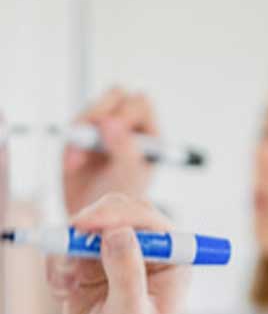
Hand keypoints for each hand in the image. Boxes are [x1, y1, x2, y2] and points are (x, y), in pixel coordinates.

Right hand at [47, 193, 199, 313]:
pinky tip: (61, 293)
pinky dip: (56, 266)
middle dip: (86, 227)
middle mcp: (147, 253)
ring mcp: (116, 258)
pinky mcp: (89, 268)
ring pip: (84, 230)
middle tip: (65, 248)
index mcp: (172, 260)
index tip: (85, 228)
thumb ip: (126, 273)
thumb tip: (117, 232)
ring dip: (66, 252)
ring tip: (65, 286)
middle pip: (114, 213)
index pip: (145, 219)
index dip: (114, 215)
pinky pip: (65, 249)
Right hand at [63, 87, 157, 217]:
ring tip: (81, 157)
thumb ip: (125, 149)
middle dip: (101, 113)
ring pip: (94, 106)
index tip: (113, 135)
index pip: (140, 103)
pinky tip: (75, 164)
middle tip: (95, 138)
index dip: (125, 114)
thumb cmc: (121, 200)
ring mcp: (105, 129)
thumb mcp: (128, 176)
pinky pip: (75, 124)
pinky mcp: (84, 135)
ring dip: (84, 127)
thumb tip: (111, 122)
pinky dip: (72, 142)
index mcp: (150, 135)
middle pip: (116, 95)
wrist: (95, 218)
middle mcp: (129, 127)